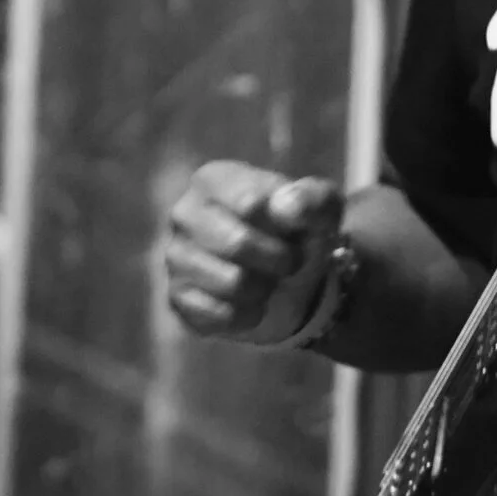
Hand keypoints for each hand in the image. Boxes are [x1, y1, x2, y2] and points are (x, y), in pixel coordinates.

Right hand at [163, 161, 342, 344]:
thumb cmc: (298, 230)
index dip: (285, 230)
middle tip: (287, 264)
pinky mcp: (177, 296)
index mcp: (213, 179)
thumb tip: (284, 209)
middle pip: (237, 244)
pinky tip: (250, 305)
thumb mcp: (321, 207)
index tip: (297, 237)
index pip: (250, 205)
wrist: (286, 277)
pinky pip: (217, 315)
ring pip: (231, 284)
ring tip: (266, 282)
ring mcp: (175, 256)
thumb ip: (311, 199)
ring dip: (263, 291)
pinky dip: (247, 316)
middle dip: (277, 262)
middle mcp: (185, 213)